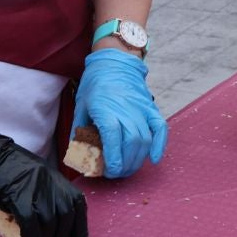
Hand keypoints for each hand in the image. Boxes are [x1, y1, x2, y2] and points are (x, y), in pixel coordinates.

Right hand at [0, 102, 86, 236]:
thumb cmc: (0, 169)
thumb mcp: (30, 179)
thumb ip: (42, 195)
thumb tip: (48, 222)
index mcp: (54, 176)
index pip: (77, 204)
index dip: (80, 227)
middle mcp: (49, 181)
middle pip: (65, 215)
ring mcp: (35, 188)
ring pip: (50, 222)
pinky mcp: (18, 196)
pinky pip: (31, 224)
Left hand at [73, 48, 168, 177]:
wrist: (113, 63)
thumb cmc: (95, 85)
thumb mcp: (81, 107)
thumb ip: (79, 132)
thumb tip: (76, 155)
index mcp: (106, 110)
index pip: (113, 140)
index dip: (113, 160)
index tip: (108, 172)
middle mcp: (126, 110)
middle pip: (131, 144)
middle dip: (125, 164)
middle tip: (117, 173)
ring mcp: (141, 109)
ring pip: (145, 140)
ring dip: (138, 159)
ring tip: (129, 168)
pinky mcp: (151, 108)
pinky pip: (160, 128)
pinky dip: (160, 145)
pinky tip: (154, 158)